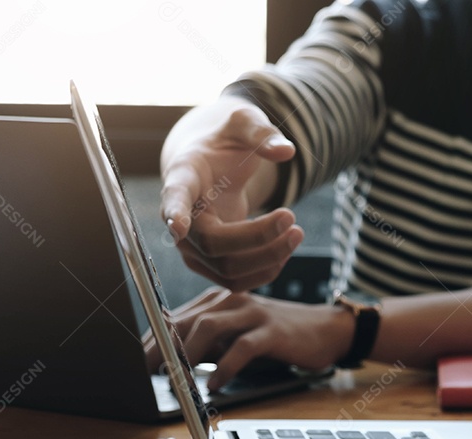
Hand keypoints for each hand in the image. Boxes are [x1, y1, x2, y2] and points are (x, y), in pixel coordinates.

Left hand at [145, 288, 352, 389]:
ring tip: (177, 378)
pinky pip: (242, 347)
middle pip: (185, 321)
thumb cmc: (279, 336)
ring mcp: (253, 313)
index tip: (138, 364)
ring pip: (209, 327)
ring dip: (187, 354)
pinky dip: (225, 367)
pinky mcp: (272, 330)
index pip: (175, 319)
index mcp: (220, 301)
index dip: (153, 342)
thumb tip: (173, 361)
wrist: (327, 330)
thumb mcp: (238, 336)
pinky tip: (216, 384)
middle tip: (148, 374)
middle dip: (161, 349)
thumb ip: (210, 342)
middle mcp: (232, 301)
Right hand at [160, 96, 303, 290]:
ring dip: (269, 258)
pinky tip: (285, 248)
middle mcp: (182, 217)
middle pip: (213, 244)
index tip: (178, 225)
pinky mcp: (210, 264)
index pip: (174, 197)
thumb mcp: (244, 123)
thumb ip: (262, 133)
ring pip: (227, 270)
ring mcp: (193, 246)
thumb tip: (286, 151)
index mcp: (184, 176)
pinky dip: (266, 271)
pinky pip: (236, 281)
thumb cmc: (226, 143)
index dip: (174, 212)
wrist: (212, 166)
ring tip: (297, 233)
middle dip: (258, 238)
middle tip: (292, 218)